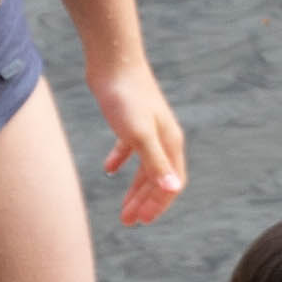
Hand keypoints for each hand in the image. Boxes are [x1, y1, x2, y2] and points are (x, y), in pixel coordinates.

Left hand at [91, 59, 187, 227]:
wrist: (113, 60)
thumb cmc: (126, 97)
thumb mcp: (139, 134)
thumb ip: (155, 162)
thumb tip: (172, 189)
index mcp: (170, 143)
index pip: (171, 183)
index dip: (158, 204)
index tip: (140, 221)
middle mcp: (163, 137)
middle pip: (159, 178)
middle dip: (146, 202)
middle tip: (128, 222)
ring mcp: (147, 128)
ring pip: (144, 167)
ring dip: (134, 189)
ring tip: (122, 207)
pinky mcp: (129, 120)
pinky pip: (129, 148)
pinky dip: (121, 161)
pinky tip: (109, 169)